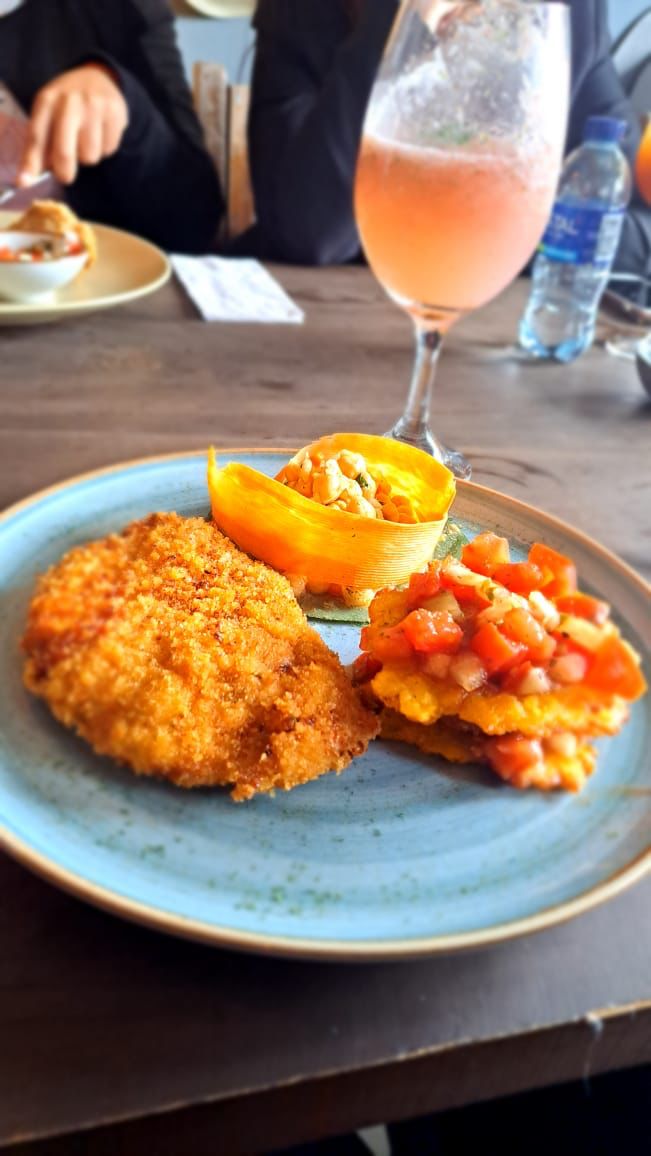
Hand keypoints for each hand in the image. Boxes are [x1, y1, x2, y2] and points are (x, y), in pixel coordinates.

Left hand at [18, 65, 128, 185]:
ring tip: (86, 139)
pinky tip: (101, 132)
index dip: (30, 162)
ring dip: (88, 156)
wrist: (98, 78)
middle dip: (64, 171)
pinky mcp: (115, 113)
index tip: (24, 182)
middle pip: (64, 152)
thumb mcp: (48, 114)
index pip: (36, 137)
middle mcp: (69, 101)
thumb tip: (31, 177)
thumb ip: (41, 143)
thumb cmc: (67, 105)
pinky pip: (108, 149)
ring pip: (89, 156)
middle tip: (65, 176)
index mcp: (46, 101)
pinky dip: (105, 148)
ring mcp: (94, 107)